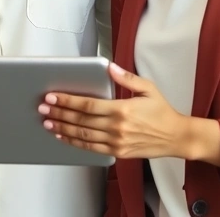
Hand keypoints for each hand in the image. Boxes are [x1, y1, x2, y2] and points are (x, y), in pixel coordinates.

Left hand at [37, 62, 193, 159]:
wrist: (176, 137)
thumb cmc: (162, 111)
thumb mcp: (147, 88)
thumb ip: (126, 77)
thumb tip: (109, 66)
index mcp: (122, 109)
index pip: (87, 105)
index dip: (67, 101)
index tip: (52, 97)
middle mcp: (117, 127)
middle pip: (81, 120)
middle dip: (59, 114)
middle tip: (42, 108)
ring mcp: (117, 142)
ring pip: (83, 136)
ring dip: (63, 129)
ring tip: (48, 122)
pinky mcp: (118, 152)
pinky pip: (91, 148)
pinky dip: (75, 143)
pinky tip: (64, 137)